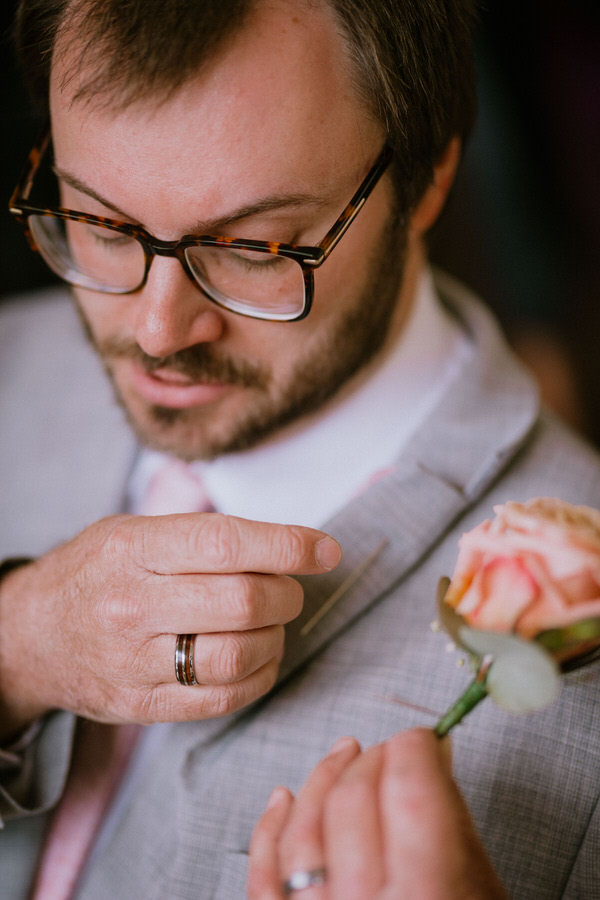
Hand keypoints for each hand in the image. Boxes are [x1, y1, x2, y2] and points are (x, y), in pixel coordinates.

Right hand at [0, 513, 340, 735]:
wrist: (34, 635)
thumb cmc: (99, 571)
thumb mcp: (134, 530)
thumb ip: (203, 536)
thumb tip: (290, 546)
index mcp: (133, 549)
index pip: (225, 543)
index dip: (287, 545)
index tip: (325, 549)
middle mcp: (131, 604)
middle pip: (242, 602)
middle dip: (288, 595)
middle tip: (291, 590)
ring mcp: (135, 661)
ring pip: (238, 655)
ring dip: (277, 638)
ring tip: (272, 624)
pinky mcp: (143, 705)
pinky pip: (224, 699)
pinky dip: (260, 676)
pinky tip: (260, 657)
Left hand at [248, 728, 507, 899]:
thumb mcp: (479, 893)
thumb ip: (451, 824)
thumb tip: (428, 755)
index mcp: (431, 898)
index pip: (410, 788)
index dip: (415, 749)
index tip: (421, 741)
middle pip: (356, 800)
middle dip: (376, 760)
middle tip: (392, 753)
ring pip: (302, 829)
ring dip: (324, 779)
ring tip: (345, 754)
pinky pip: (260, 876)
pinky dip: (269, 829)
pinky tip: (283, 798)